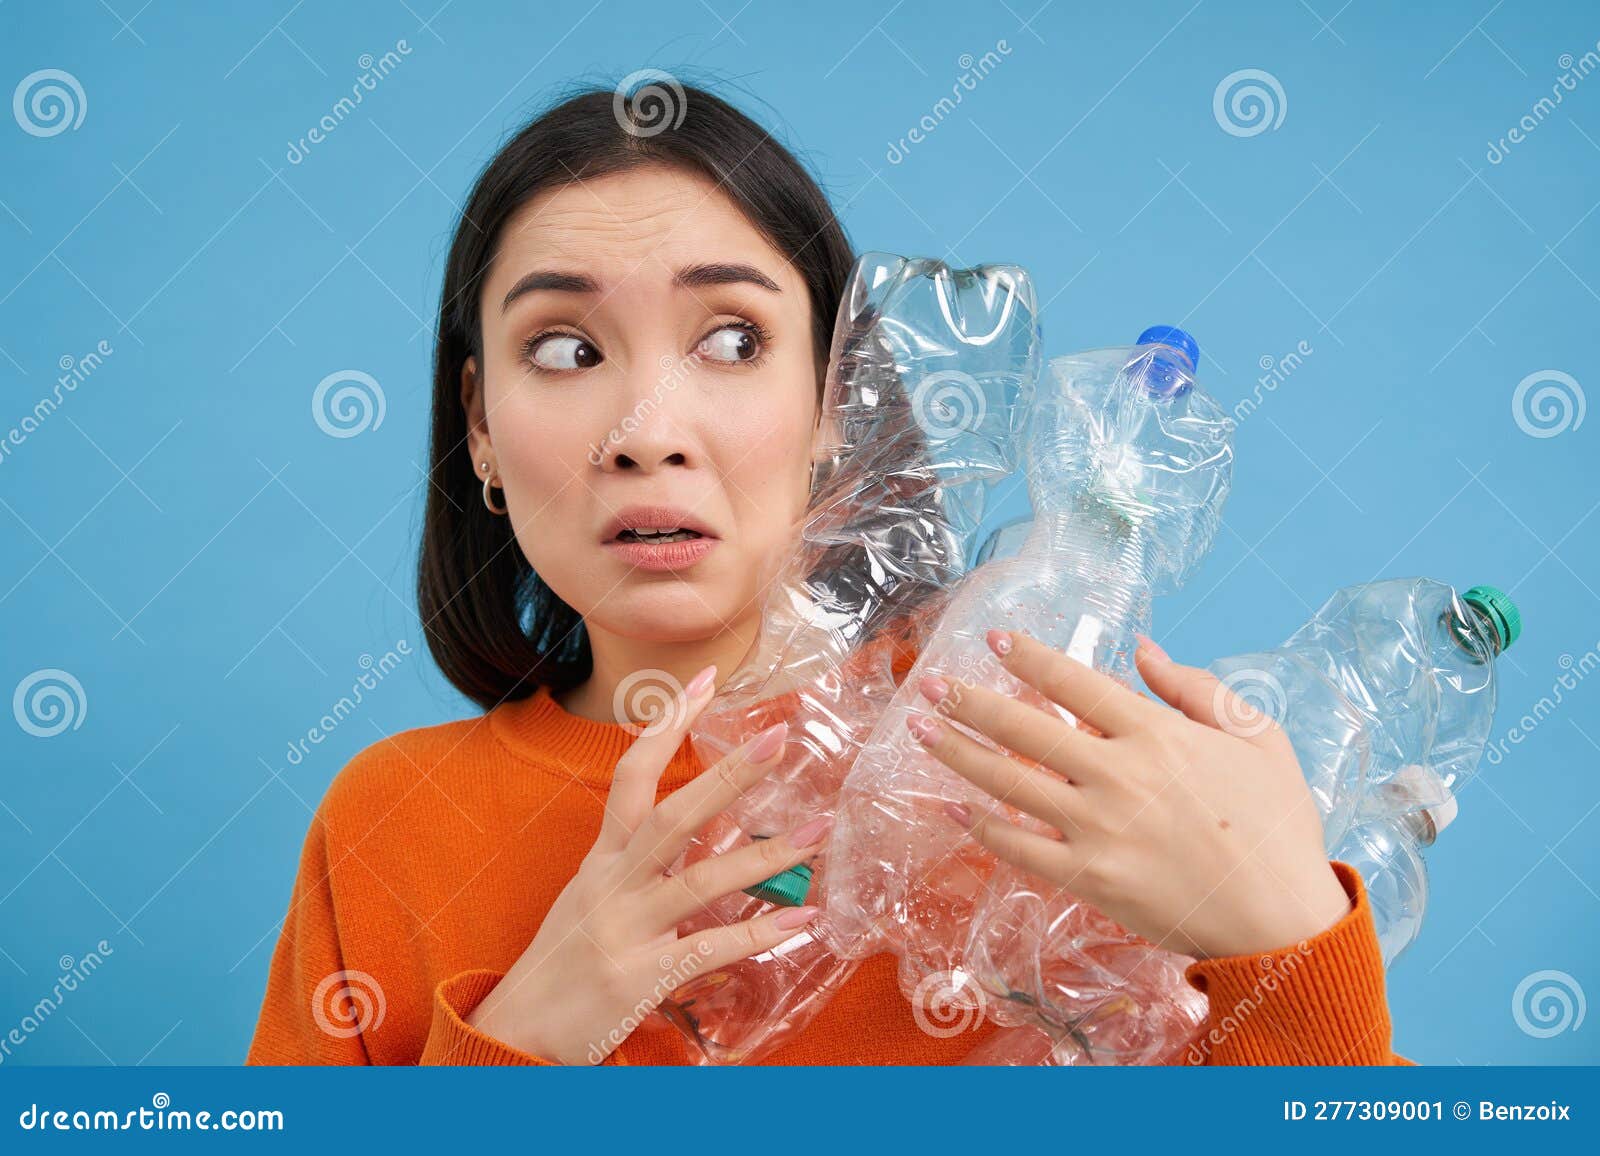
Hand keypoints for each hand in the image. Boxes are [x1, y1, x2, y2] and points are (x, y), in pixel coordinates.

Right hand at [466, 665, 828, 1063]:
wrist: (514, 1035)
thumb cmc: (561, 963)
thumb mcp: (590, 898)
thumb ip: (636, 864)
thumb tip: (697, 833)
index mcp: (602, 859)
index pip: (632, 774)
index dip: (667, 724)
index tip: (707, 679)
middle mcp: (613, 885)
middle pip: (674, 817)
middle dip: (729, 776)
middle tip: (780, 738)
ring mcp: (627, 931)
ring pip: (702, 881)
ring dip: (767, 855)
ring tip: (819, 830)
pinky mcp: (640, 979)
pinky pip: (709, 950)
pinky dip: (758, 934)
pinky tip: (802, 920)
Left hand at [909, 630, 1351, 959]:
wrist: (1282, 920)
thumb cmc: (1277, 825)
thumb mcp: (1257, 738)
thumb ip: (1196, 688)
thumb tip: (1142, 648)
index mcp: (1156, 734)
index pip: (1075, 684)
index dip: (1030, 658)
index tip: (995, 640)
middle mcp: (1116, 775)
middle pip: (1024, 728)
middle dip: (969, 701)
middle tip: (929, 684)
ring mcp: (1096, 829)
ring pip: (1008, 782)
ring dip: (958, 753)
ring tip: (919, 730)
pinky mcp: (1088, 878)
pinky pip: (1019, 848)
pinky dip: (981, 827)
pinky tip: (951, 809)